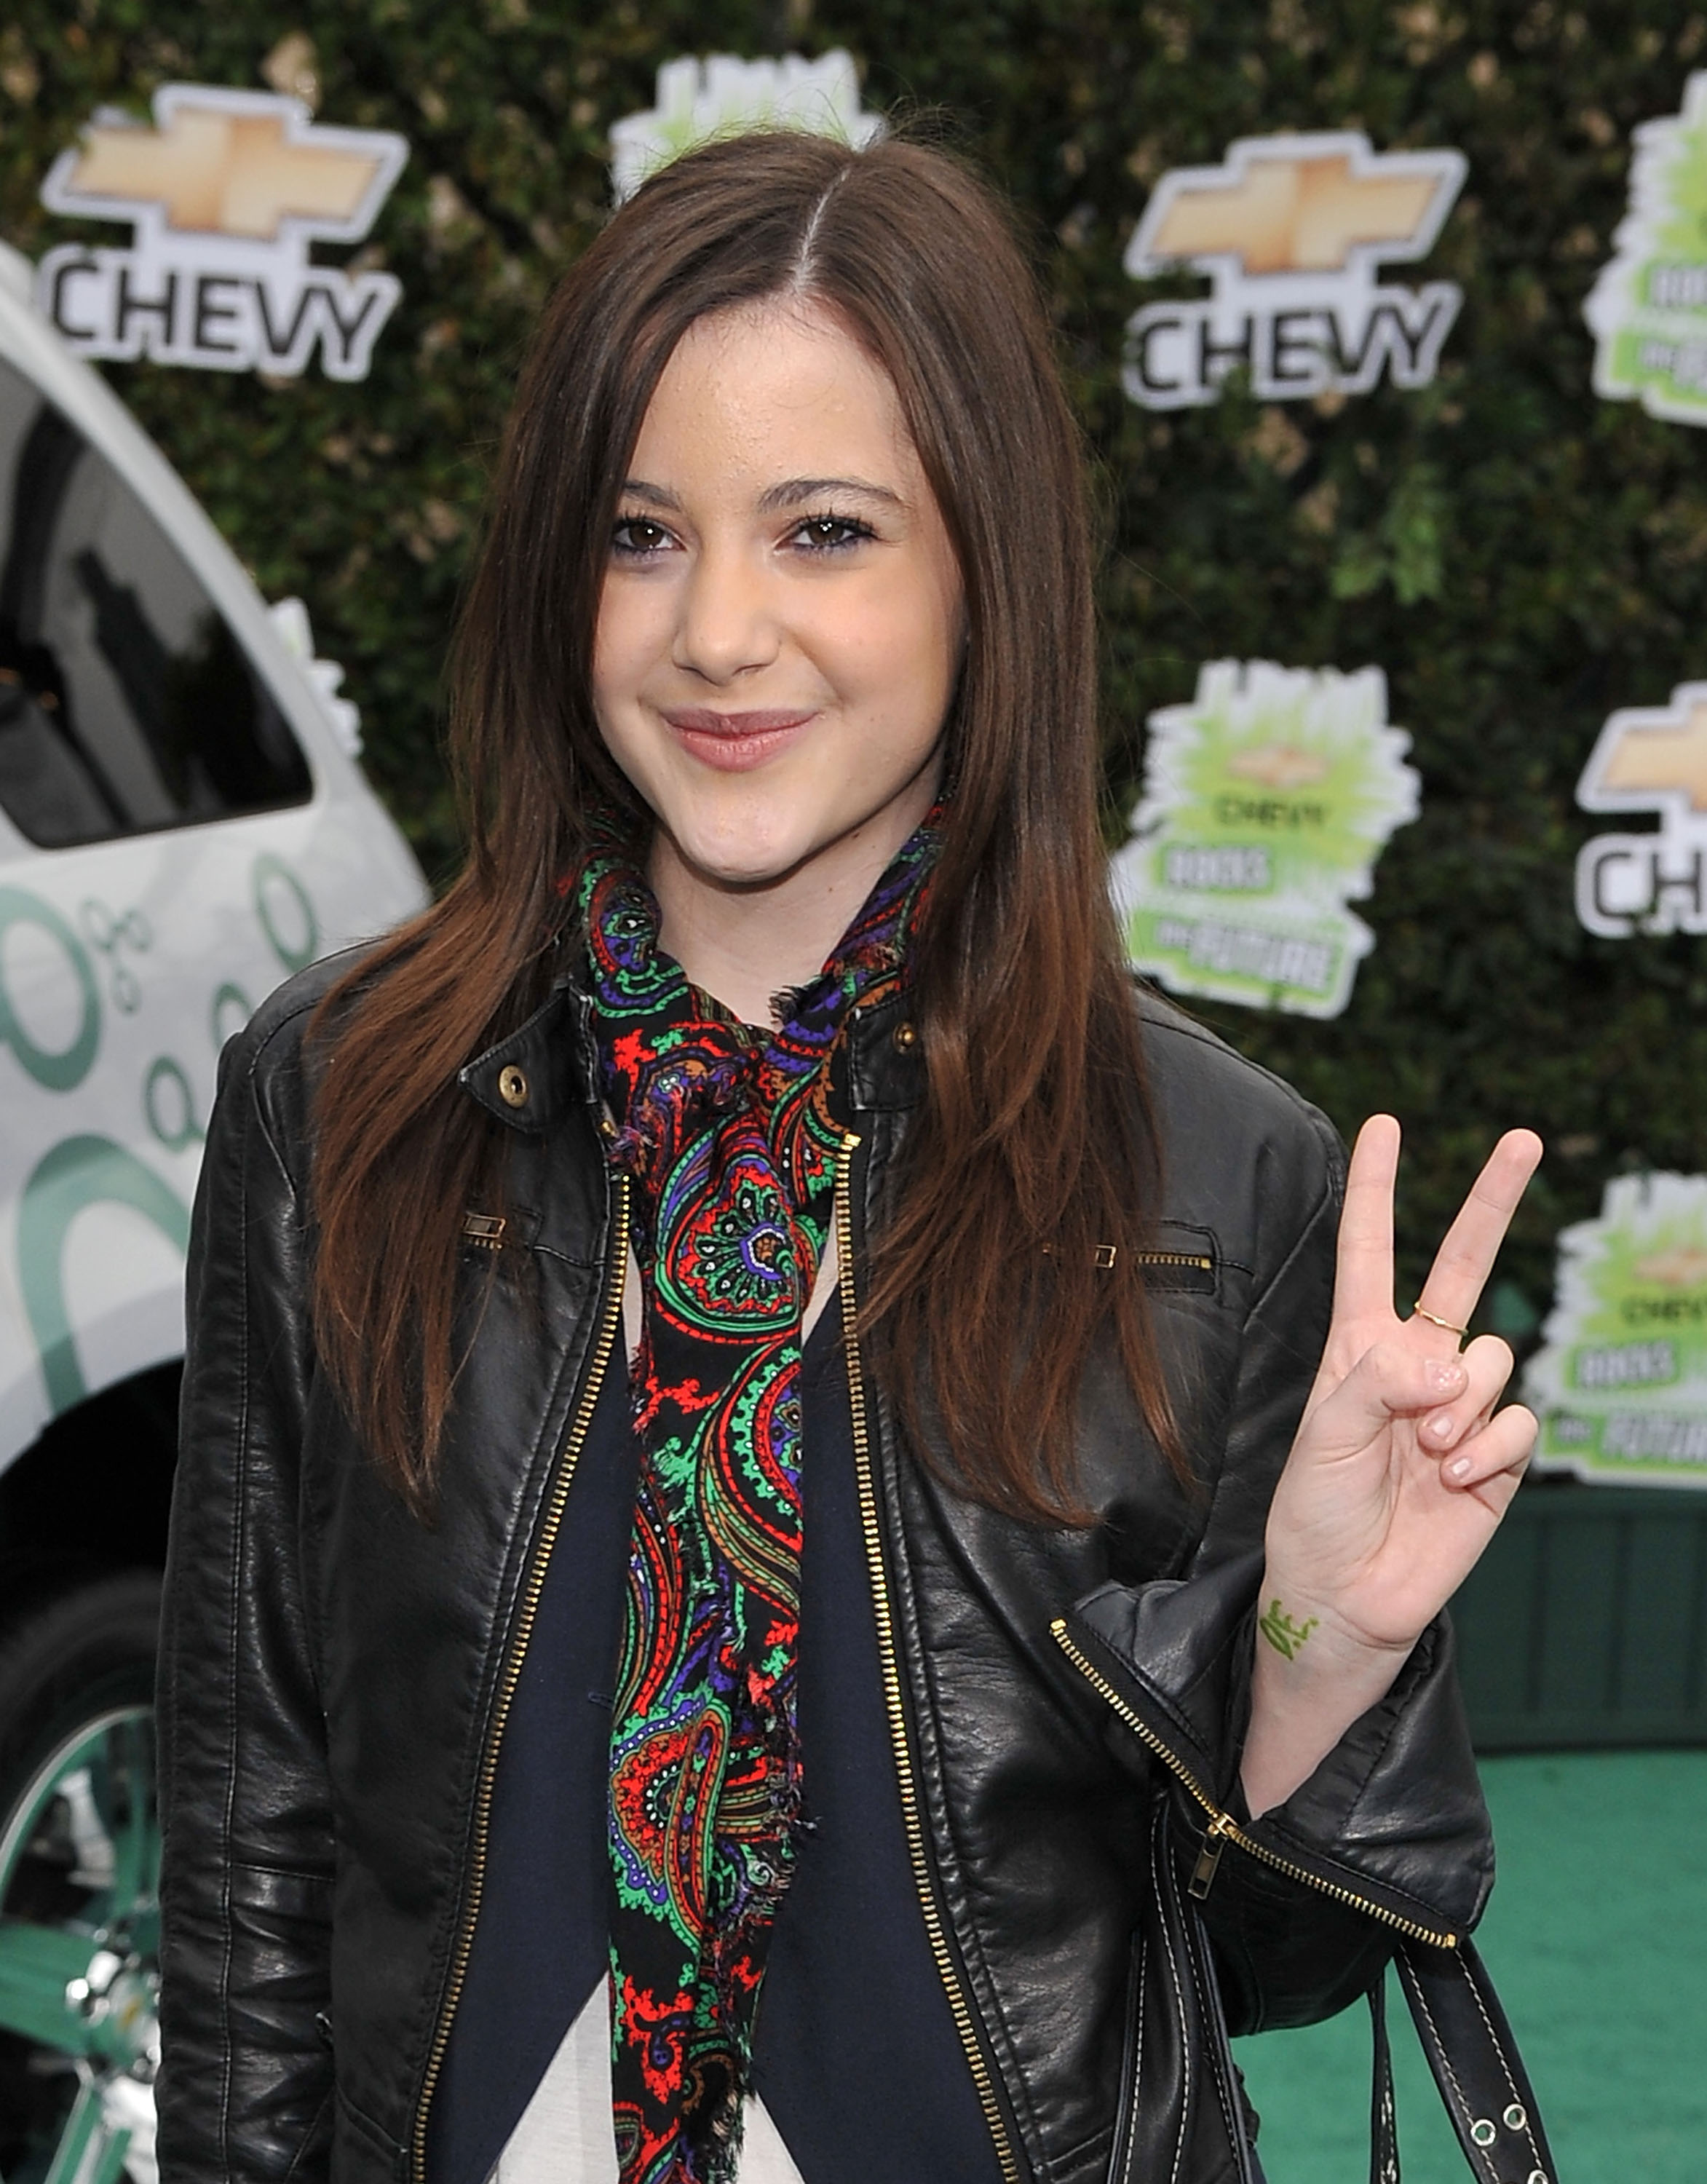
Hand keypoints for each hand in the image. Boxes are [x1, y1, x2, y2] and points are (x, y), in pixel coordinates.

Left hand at [1240, 1115, 1541, 1813]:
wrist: (1347, 1596)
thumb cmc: (1316, 1513)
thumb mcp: (1323, 1437)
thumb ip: (1379, 1382)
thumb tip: (1448, 1358)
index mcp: (1358, 1346)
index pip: (1368, 1251)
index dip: (1374, 1188)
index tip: (1385, 1123)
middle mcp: (1414, 1363)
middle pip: (1462, 1265)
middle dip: (1492, 1201)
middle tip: (1524, 1136)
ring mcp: (1461, 1406)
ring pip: (1492, 1357)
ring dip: (1460, 1406)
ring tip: (1424, 1455)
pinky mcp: (1498, 1454)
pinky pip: (1517, 1420)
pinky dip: (1487, 1448)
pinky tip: (1455, 1479)